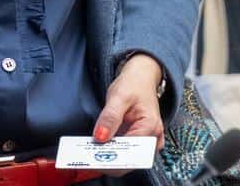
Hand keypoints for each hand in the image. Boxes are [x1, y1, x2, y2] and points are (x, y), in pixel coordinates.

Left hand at [93, 53, 165, 177]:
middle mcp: (153, 138)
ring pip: (127, 157)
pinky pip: (125, 150)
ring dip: (109, 156)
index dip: (112, 158)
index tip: (93, 159)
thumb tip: (100, 137)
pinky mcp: (139, 140)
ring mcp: (147, 140)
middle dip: (109, 160)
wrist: (141, 78)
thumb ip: (110, 117)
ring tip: (89, 152)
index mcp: (150, 127)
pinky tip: (98, 147)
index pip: (131, 153)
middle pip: (130, 159)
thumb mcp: (119, 96)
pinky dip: (112, 150)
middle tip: (87, 157)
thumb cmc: (133, 84)